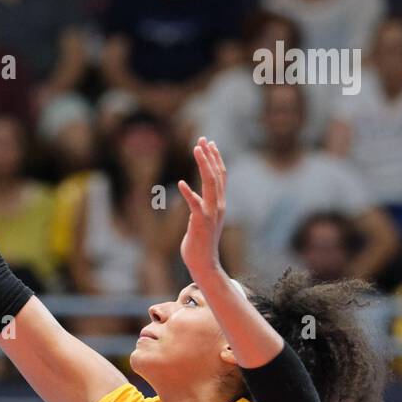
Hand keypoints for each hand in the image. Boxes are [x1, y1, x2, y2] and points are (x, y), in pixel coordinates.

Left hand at [177, 137, 227, 279]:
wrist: (204, 262)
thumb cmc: (200, 241)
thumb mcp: (203, 218)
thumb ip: (203, 204)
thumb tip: (197, 193)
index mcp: (219, 203)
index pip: (220, 175)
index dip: (215, 158)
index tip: (209, 143)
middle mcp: (219, 205)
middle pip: (216, 175)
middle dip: (209, 155)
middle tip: (202, 139)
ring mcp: (211, 213)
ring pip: (210, 184)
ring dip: (204, 165)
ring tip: (196, 149)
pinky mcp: (200, 222)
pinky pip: (195, 205)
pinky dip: (189, 193)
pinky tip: (181, 183)